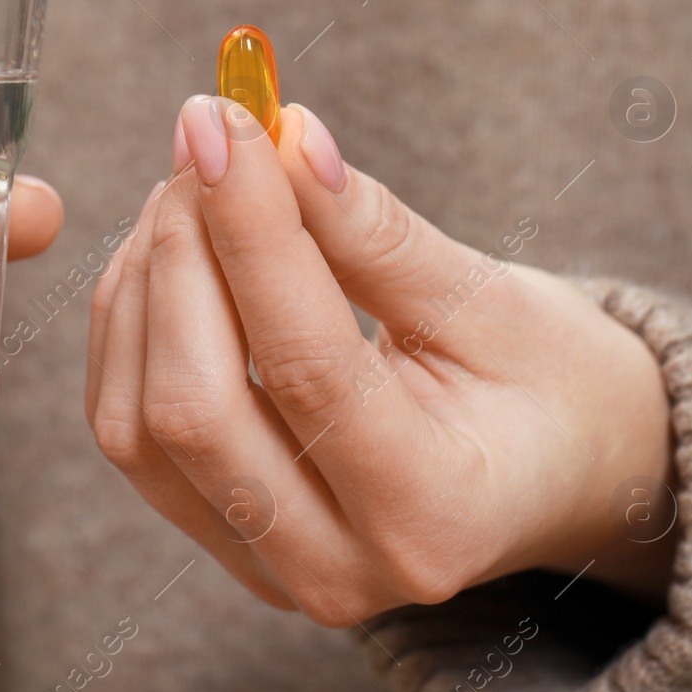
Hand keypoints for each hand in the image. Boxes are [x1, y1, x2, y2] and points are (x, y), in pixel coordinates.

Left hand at [87, 96, 674, 620]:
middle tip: (205, 144)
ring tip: (191, 190)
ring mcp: (267, 569)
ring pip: (137, 425)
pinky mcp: (223, 541)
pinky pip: (131, 433)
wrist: (560, 477)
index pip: (303, 363)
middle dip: (181, 255)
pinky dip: (132, 329)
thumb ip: (376, 233)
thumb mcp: (495, 303)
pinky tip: (171, 254)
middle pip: (192, 409)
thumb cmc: (551, 386)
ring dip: (144, 286)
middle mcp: (336, 570)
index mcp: (431, 516)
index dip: (249, 229)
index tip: (225, 120)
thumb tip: (283, 141)